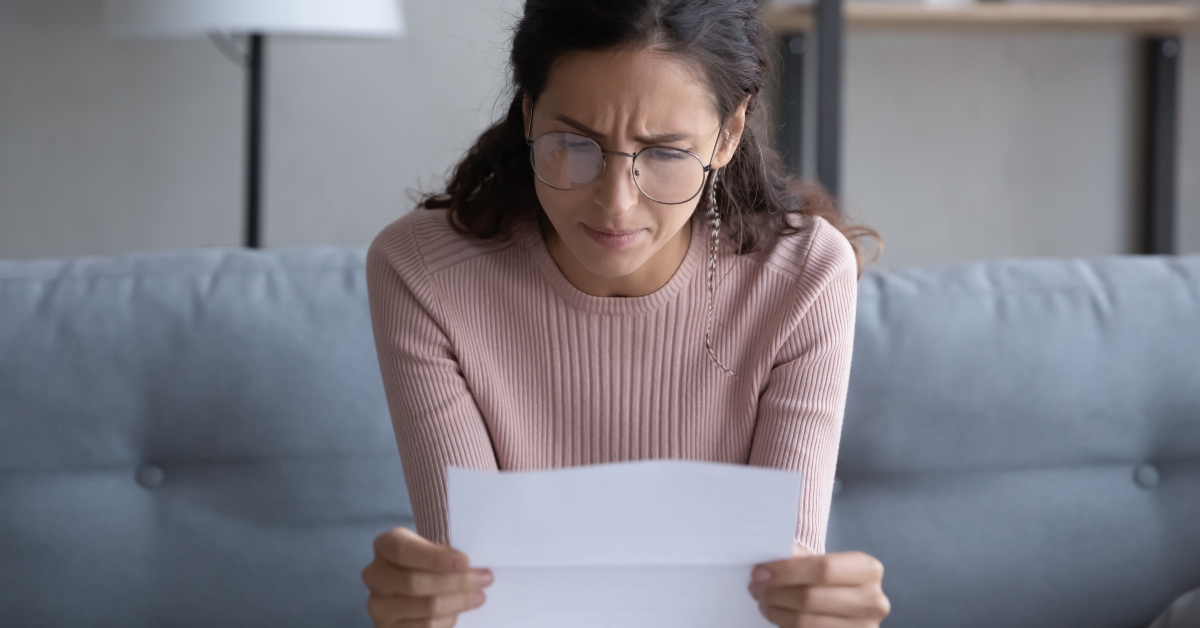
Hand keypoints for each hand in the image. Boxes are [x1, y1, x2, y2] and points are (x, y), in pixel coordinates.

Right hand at [362, 527, 493, 627]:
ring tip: (478, 596)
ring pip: (424, 608)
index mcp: (385, 546)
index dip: (435, 558)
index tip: (465, 563)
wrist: (412, 584)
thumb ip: (445, 553)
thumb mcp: (432, 548)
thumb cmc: (427, 561)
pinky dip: (447, 621)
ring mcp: (378, 605)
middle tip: (484, 579)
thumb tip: (471, 567)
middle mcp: (375, 575)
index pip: (405, 551)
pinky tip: (458, 613)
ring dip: (458, 603)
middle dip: (456, 582)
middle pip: (416, 582)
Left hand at [748, 543, 889, 627]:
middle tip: (755, 588)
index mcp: (869, 569)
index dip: (786, 571)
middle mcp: (873, 601)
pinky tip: (777, 614)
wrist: (847, 602)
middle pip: (811, 598)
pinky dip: (785, 625)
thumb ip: (798, 558)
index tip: (759, 572)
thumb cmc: (829, 578)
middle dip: (775, 592)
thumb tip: (767, 565)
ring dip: (776, 612)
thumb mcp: (820, 561)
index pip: (822, 569)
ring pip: (806, 622)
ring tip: (762, 602)